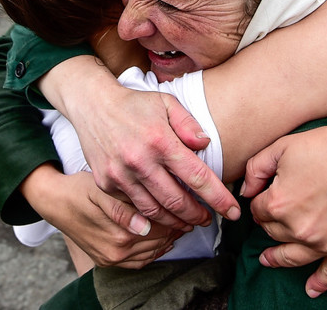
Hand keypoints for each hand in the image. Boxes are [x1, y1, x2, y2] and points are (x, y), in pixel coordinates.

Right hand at [22, 164, 182, 267]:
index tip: (194, 206)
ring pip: (154, 251)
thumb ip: (125, 204)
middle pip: (161, 239)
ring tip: (180, 223)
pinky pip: (141, 261)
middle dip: (179, 226)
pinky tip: (163, 237)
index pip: (163, 225)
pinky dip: (155, 249)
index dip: (181, 215)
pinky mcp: (108, 262)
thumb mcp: (102, 188)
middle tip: (193, 214)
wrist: (56, 203)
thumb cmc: (81, 188)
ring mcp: (112, 258)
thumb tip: (148, 219)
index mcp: (119, 230)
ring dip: (169, 238)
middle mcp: (117, 249)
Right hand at [39, 58, 240, 228]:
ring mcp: (121, 175)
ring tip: (188, 223)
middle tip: (208, 221)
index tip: (233, 212)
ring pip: (154, 210)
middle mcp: (140, 161)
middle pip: (177, 201)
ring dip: (175, 222)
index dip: (218, 198)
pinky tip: (162, 218)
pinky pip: (132, 208)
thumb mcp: (167, 103)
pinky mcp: (106, 183)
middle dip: (197, 216)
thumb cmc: (135, 104)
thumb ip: (189, 124)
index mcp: (160, 140)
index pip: (197, 177)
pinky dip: (150, 217)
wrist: (92, 105)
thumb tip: (205, 144)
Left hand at [241, 101, 326, 296]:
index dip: (261, 200)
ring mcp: (325, 242)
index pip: (257, 211)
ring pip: (292, 256)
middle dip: (271, 222)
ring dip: (277, 258)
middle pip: (273, 233)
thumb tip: (245, 192)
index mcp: (279, 204)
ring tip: (267, 260)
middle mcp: (300, 229)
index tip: (268, 192)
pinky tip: (310, 290)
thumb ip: (255, 169)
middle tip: (276, 211)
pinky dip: (320, 283)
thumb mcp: (282, 147)